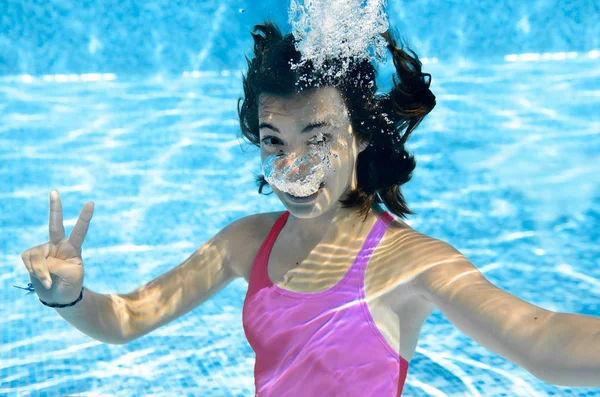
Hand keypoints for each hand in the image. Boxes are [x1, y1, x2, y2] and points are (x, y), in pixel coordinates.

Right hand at [20, 190, 93, 304]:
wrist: (59, 297)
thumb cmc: (70, 285)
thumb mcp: (71, 276)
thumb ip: (56, 266)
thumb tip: (41, 262)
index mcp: (73, 248)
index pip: (80, 231)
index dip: (84, 218)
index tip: (91, 203)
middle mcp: (58, 245)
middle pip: (55, 224)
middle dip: (54, 207)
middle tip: (54, 191)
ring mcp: (44, 250)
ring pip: (37, 256)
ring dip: (41, 271)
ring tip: (49, 281)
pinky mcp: (32, 256)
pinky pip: (29, 260)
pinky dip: (34, 271)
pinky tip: (41, 278)